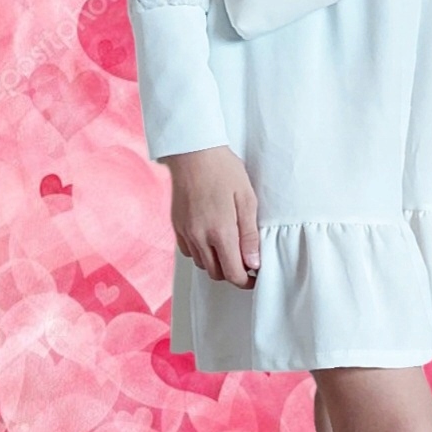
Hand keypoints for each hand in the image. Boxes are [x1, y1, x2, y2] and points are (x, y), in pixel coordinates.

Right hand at [160, 145, 261, 289]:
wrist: (193, 152)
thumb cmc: (224, 170)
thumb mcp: (247, 199)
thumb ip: (249, 235)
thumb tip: (253, 264)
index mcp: (220, 231)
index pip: (233, 273)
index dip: (247, 280)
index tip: (255, 275)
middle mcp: (200, 237)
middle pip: (216, 274)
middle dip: (232, 272)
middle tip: (244, 260)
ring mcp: (186, 233)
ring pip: (202, 264)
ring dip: (216, 263)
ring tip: (228, 246)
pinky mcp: (177, 227)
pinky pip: (189, 252)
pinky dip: (201, 253)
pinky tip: (210, 238)